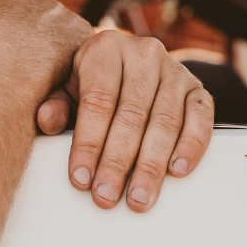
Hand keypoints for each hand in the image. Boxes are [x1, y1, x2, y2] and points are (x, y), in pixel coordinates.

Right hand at [0, 0, 91, 94]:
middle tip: (19, 82)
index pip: (3, 12)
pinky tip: (54, 100)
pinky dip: (68, 83)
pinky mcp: (83, 41)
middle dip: (30, 52)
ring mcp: (62, 16)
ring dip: (51, 69)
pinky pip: (77, 63)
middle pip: (37, 25)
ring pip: (60, 45)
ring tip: (36, 97)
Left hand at [36, 32, 213, 210]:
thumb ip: (57, 104)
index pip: (97, 101)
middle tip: (106, 195)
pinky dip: (191, 146)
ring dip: (151, 165)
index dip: (88, 143)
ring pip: (165, 122)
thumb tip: (46, 120)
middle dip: (117, 162)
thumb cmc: (91, 81)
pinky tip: (176, 171)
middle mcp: (144, 54)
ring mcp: (175, 70)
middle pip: (131, 115)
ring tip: (138, 198)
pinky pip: (201, 118)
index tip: (81, 178)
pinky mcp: (197, 88)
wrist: (124, 62)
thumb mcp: (67, 87)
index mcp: (106, 48)